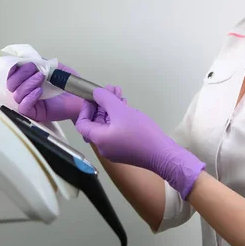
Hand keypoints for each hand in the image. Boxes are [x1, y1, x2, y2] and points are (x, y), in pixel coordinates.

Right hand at [6, 62, 83, 122]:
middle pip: (11, 85)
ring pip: (17, 95)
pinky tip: (39, 91)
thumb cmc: (69, 84)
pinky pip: (23, 108)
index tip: (27, 63)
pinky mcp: (36, 113)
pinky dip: (29, 98)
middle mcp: (27, 92)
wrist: (82, 96)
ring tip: (41, 78)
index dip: (14, 68)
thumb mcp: (54, 67)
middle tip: (34, 69)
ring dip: (28, 84)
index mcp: (28, 80)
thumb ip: (40, 62)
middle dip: (21, 74)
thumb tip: (26, 58)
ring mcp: (30, 103)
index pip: (12, 75)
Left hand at [76, 87, 205, 198]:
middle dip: (102, 104)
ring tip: (119, 94)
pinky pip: (116, 131)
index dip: (85, 108)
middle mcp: (103, 147)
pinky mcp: (125, 150)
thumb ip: (106, 99)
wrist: (162, 155)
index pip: (82, 123)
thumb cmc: (140, 133)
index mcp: (99, 139)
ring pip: (108, 125)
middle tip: (110, 90)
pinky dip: (118, 118)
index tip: (94, 97)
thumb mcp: (121, 111)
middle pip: (96, 123)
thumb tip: (95, 93)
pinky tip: (126, 106)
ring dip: (112, 109)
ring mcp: (114, 150)